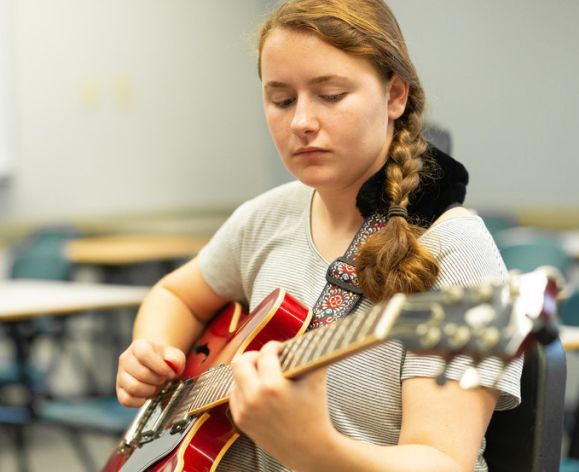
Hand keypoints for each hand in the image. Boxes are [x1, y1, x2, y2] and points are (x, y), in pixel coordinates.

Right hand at [116, 339, 185, 407]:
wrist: (155, 365)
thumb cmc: (164, 360)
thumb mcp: (174, 355)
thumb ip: (176, 358)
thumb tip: (172, 364)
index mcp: (139, 346)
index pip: (144, 354)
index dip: (160, 367)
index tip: (170, 373)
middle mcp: (126, 359)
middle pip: (141, 373)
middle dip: (157, 380)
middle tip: (163, 379)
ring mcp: (121, 375)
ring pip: (133, 387)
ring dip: (149, 390)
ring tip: (155, 386)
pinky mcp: (119, 390)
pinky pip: (126, 400)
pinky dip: (139, 401)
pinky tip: (147, 396)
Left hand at [229, 341, 334, 467]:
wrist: (309, 449)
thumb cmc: (314, 414)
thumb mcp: (316, 381)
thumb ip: (312, 356)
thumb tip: (311, 338)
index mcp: (272, 386)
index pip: (265, 353)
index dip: (273, 346)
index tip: (280, 348)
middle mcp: (254, 398)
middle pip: (240, 362)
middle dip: (253, 356)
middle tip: (266, 358)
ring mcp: (245, 411)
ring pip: (235, 378)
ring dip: (248, 372)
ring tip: (263, 374)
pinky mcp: (241, 420)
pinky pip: (234, 394)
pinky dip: (244, 388)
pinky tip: (257, 389)